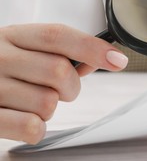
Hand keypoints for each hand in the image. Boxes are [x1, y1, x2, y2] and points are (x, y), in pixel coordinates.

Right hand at [0, 24, 127, 143]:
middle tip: (61, 89)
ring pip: (48, 103)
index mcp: (13, 35)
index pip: (58, 35)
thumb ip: (61, 52)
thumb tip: (102, 58)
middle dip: (71, 87)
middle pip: (59, 71)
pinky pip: (31, 127)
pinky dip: (37, 127)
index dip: (92, 47)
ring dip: (51, 107)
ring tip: (33, 101)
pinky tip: (25, 118)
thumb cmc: (3, 66)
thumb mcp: (24, 49)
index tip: (118, 60)